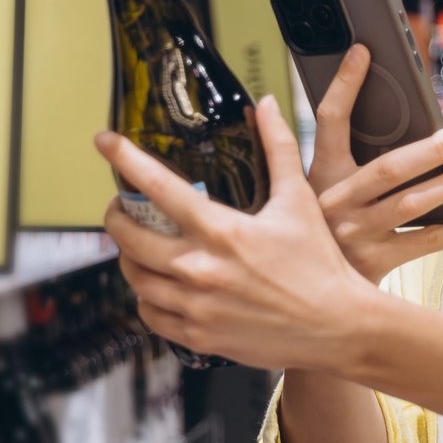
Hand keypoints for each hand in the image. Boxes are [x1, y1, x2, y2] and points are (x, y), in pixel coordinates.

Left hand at [97, 97, 385, 371]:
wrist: (338, 326)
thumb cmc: (320, 264)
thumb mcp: (298, 201)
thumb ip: (278, 149)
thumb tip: (267, 106)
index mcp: (222, 230)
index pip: (158, 187)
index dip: (125, 159)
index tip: (105, 142)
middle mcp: (201, 269)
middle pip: (129, 238)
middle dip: (116, 217)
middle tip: (122, 207)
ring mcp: (196, 306)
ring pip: (135, 278)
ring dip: (129, 257)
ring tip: (139, 246)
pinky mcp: (199, 336)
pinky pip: (150, 315)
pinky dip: (147, 298)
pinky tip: (158, 286)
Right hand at [308, 43, 442, 282]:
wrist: (303, 297)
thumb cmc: (310, 234)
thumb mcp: (299, 194)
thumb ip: (295, 154)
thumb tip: (269, 104)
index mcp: (318, 178)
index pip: (329, 121)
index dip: (344, 85)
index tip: (363, 52)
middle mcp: (338, 204)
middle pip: (390, 168)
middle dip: (430, 149)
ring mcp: (359, 235)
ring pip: (412, 206)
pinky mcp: (378, 262)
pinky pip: (426, 243)